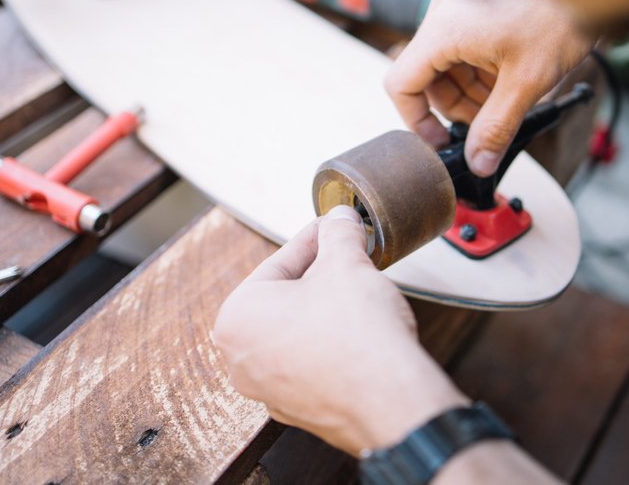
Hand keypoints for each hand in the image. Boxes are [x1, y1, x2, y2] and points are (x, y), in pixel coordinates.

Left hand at [213, 206, 466, 454]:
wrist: (390, 402)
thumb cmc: (357, 336)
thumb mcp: (347, 264)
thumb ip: (339, 234)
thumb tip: (340, 219)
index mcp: (237, 317)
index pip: (279, 262)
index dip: (314, 239)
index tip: (332, 226)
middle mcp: (241, 358)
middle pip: (284, 298)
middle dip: (318, 275)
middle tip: (347, 254)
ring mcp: (267, 390)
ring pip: (296, 332)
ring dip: (324, 308)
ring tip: (356, 288)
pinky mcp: (299, 410)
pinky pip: (310, 363)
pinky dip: (330, 344)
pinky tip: (358, 330)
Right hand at [384, 0, 594, 175]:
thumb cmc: (565, 14)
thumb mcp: (528, 81)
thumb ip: (497, 128)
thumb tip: (479, 164)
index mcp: (445, 26)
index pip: (401, 83)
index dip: (417, 120)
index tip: (439, 142)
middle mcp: (444, 10)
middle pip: (426, 76)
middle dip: (455, 107)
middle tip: (484, 128)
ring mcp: (458, 4)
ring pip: (445, 64)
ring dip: (469, 92)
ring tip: (503, 107)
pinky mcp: (474, 4)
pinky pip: (461, 47)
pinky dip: (478, 71)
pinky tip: (505, 84)